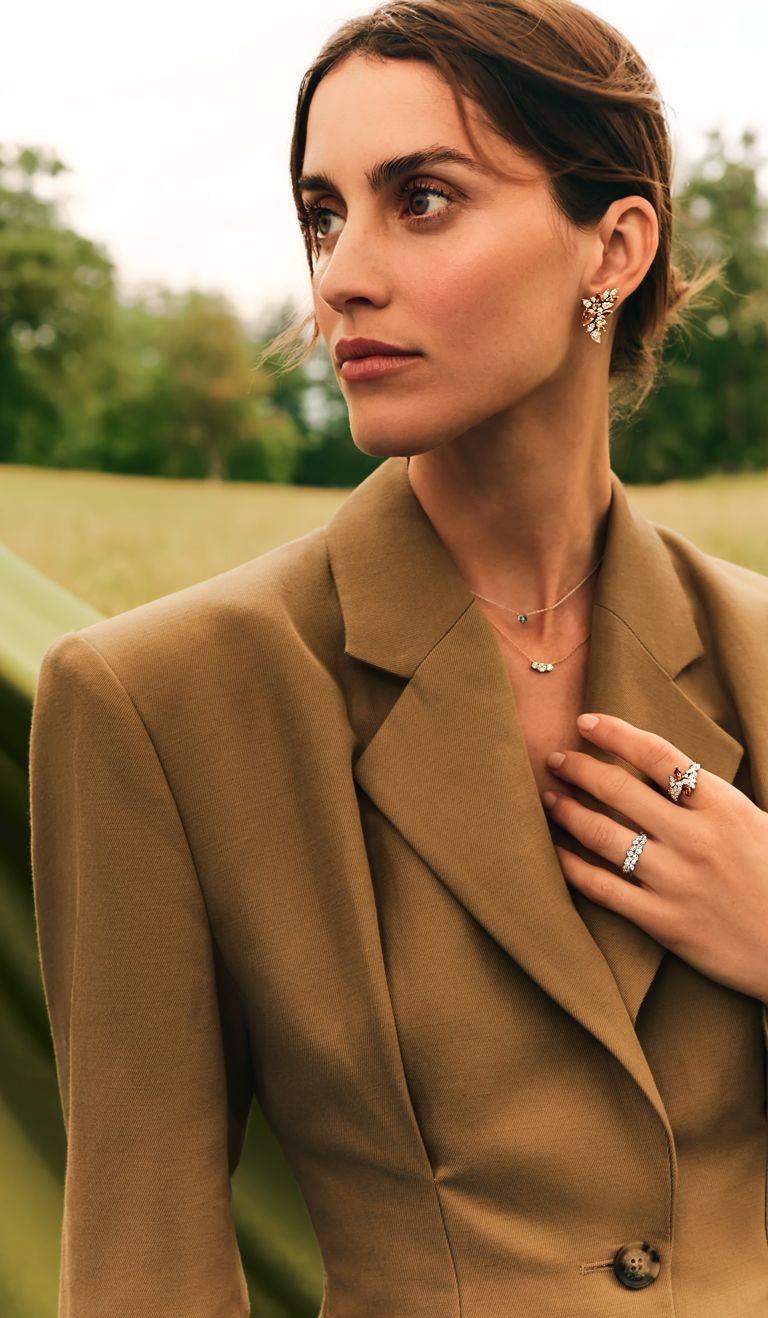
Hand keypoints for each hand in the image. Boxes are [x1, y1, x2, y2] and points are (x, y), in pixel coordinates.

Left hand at [541, 712, 767, 1002]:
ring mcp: (678, 881)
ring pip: (603, 835)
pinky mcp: (664, 922)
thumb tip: (660, 770)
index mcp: (724, 807)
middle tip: (555, 758)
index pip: (659, 755)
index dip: (616, 733)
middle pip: (620, 790)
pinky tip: (555, 853)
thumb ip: (711, 798)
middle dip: (579, 768)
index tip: (586, 721)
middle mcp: (696, 839)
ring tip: (549, 798)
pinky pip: (603, 888)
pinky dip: (572, 867)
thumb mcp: (755, 823)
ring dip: (568, 811)